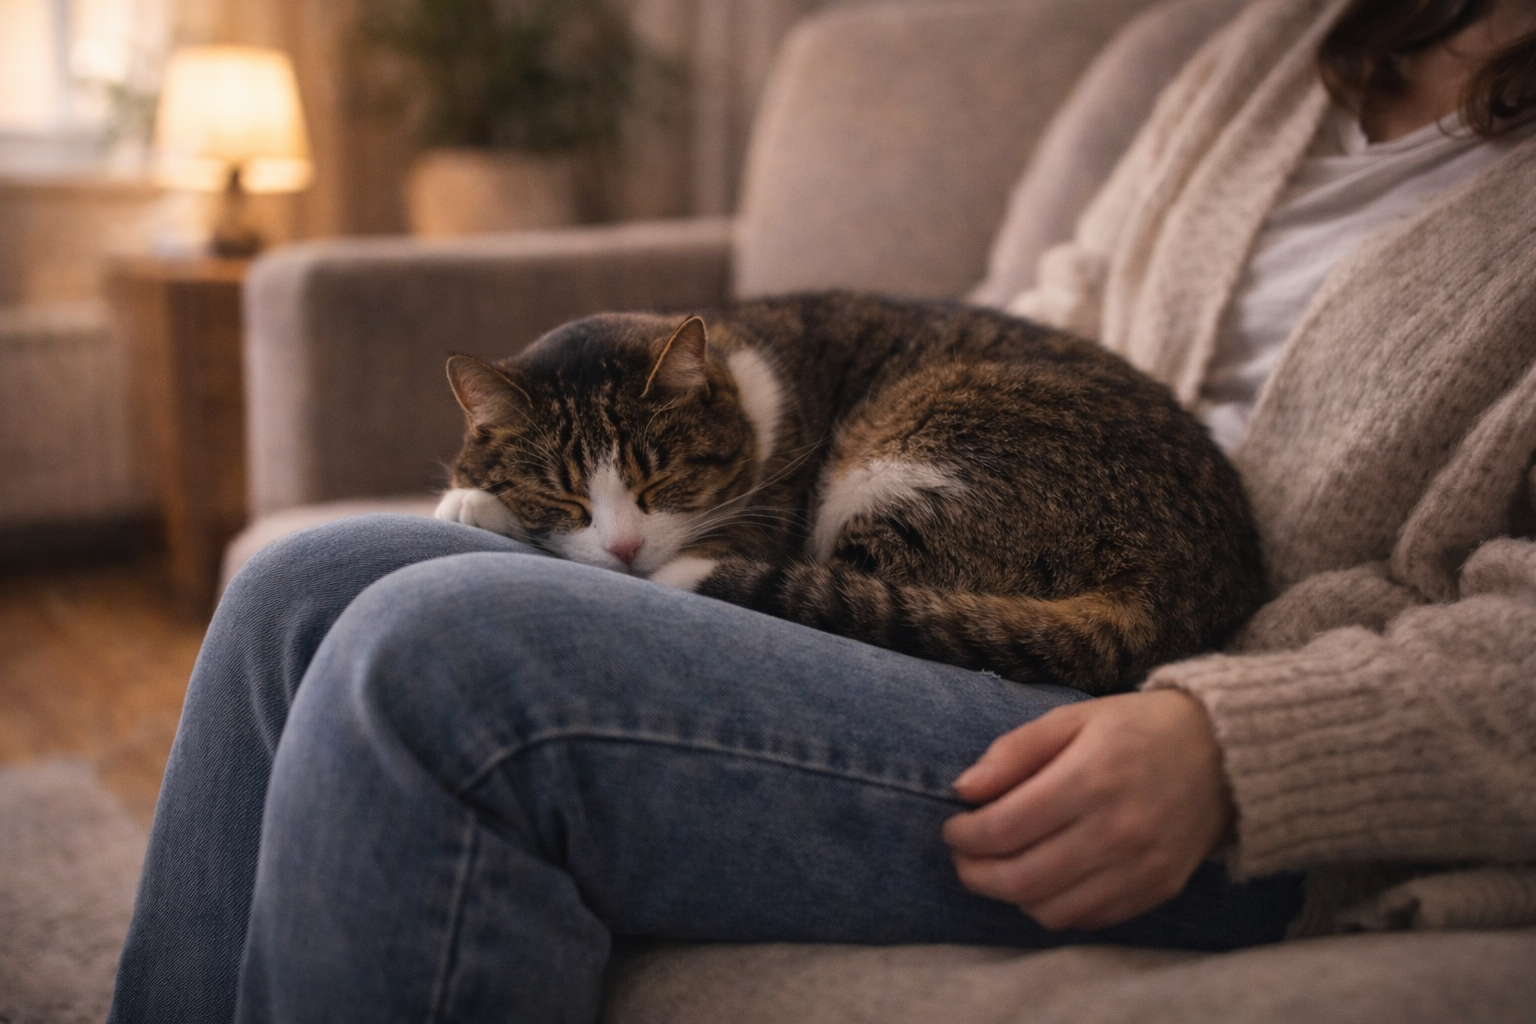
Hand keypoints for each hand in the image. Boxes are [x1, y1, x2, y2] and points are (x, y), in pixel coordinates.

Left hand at [942, 689, 1233, 930]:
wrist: (1225, 753)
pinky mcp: (1158, 889)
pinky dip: (1054, 907)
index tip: (953, 828)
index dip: (964, 836)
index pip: (1004, 829)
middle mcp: (1118, 830)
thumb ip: (1014, 751)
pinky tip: (1044, 880)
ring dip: (1011, 895)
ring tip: (999, 868)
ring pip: (1050, 909)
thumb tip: (964, 790)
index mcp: (1091, 778)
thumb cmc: (1137, 728)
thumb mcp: (1073, 717)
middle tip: (963, 858)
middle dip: (975, 873)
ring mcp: (1141, 866)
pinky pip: (1088, 919)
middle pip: (1020, 878)